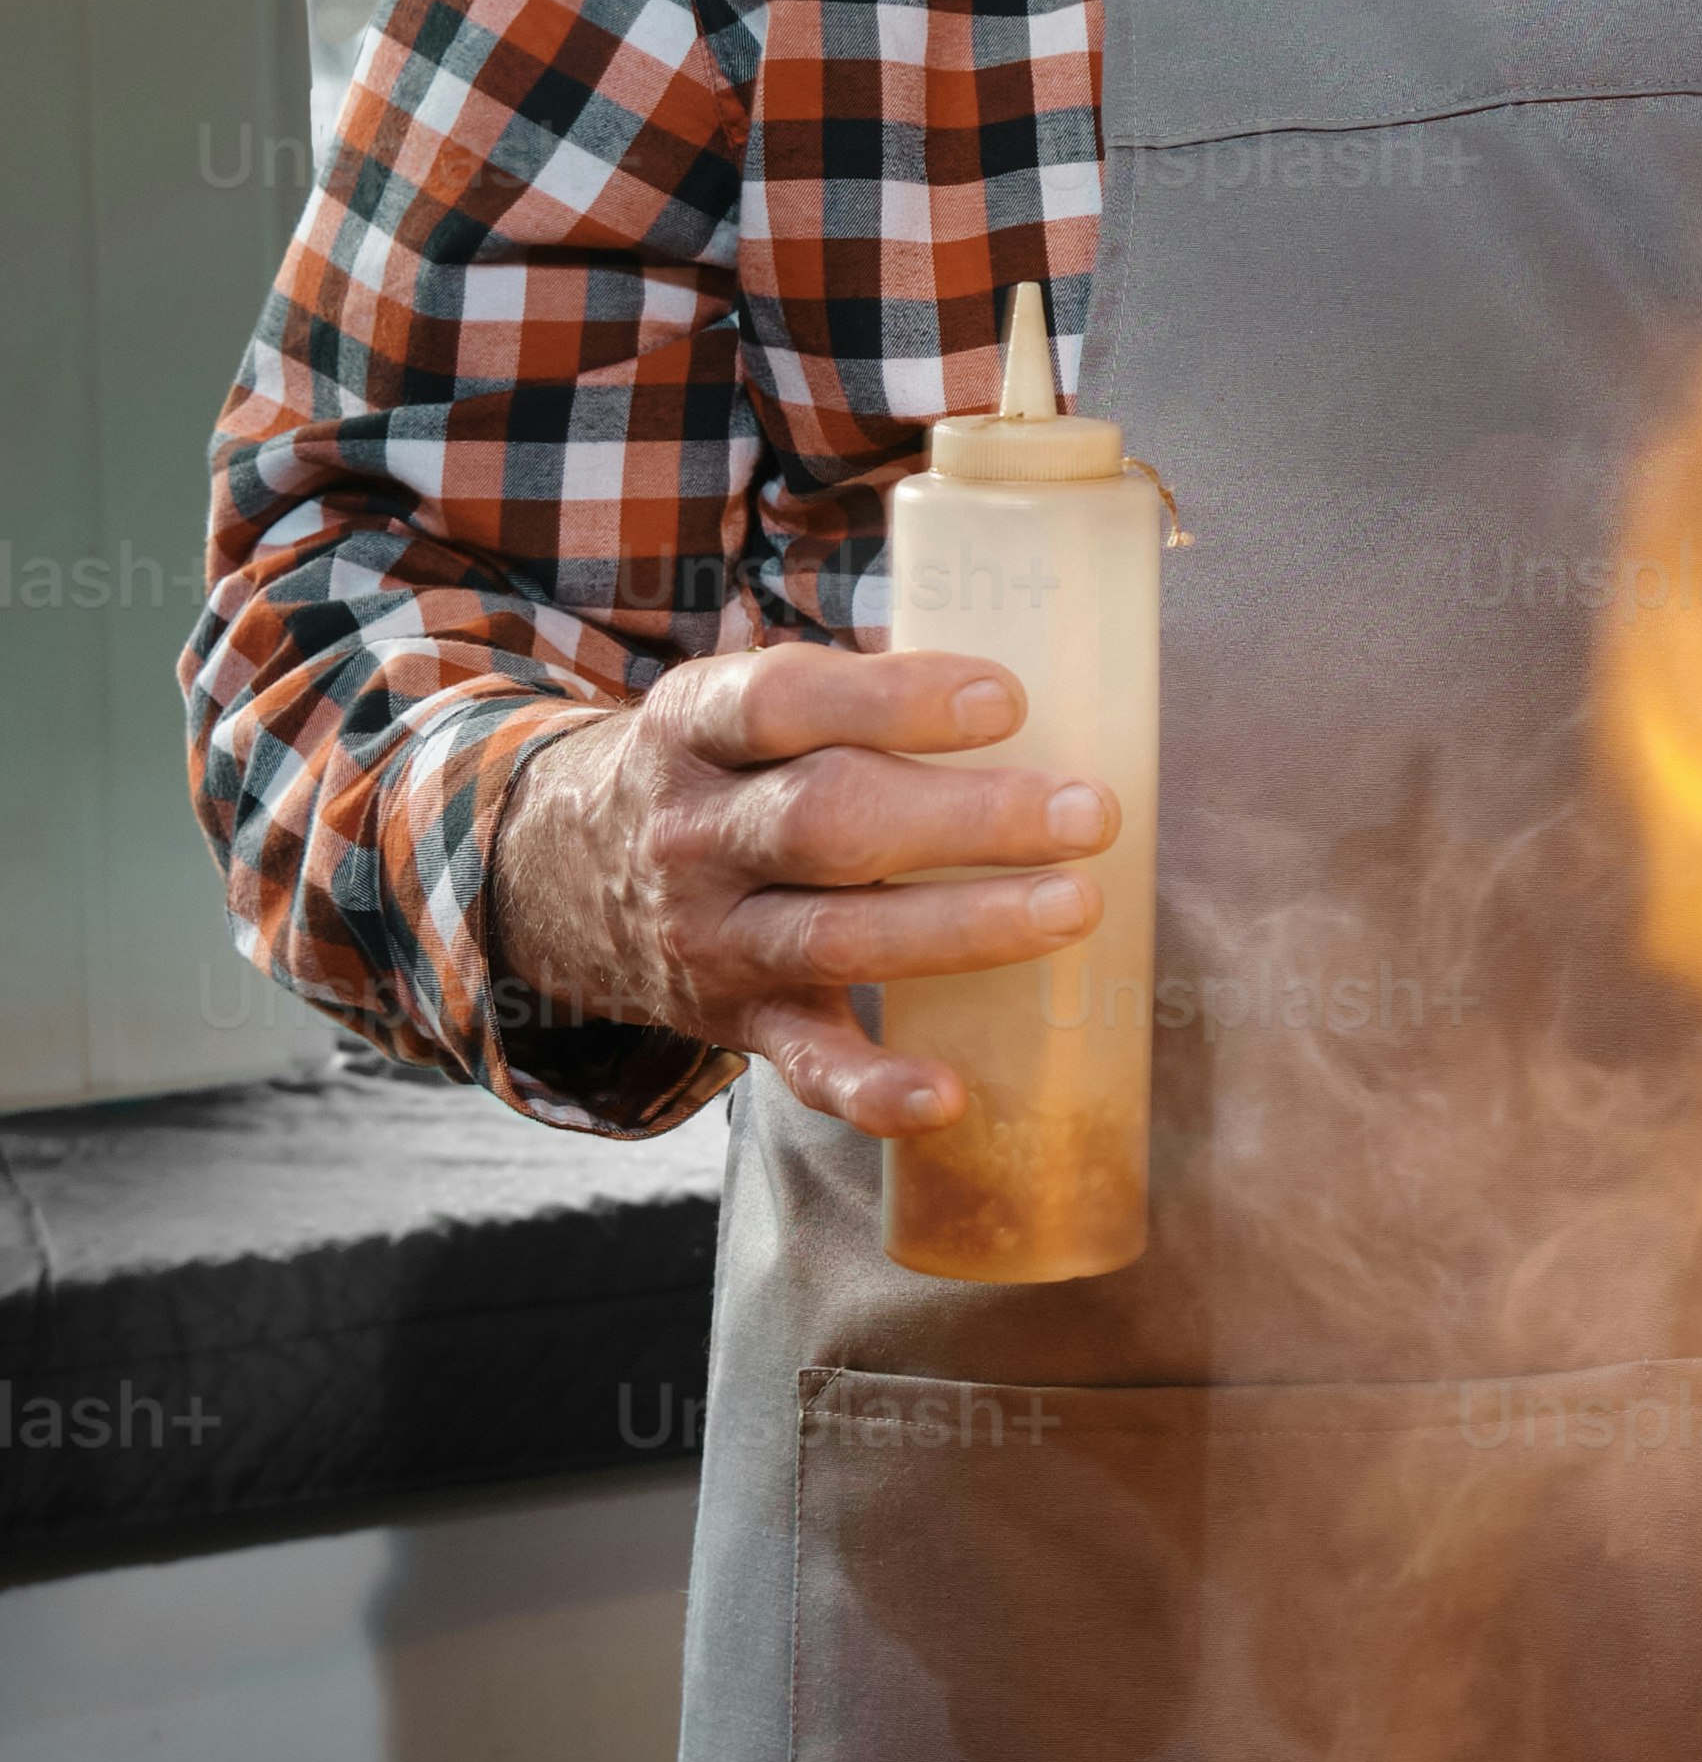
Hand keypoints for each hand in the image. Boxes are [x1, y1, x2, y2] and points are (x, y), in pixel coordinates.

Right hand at [487, 646, 1117, 1135]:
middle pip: (828, 821)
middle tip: (1092, 812)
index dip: (894, 700)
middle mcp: (693, 833)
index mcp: (694, 727)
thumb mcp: (732, 707)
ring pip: (835, 936)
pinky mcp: (735, 1021)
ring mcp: (712, 936)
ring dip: (963, 926)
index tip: (1007, 700)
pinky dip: (874, 1088)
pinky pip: (804, 1064)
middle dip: (969, 819)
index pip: (783, 702)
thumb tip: (1025, 666)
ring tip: (1076, 907)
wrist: (550, 879)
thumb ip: (842, 694)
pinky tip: (949, 1096)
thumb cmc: (710, 774)